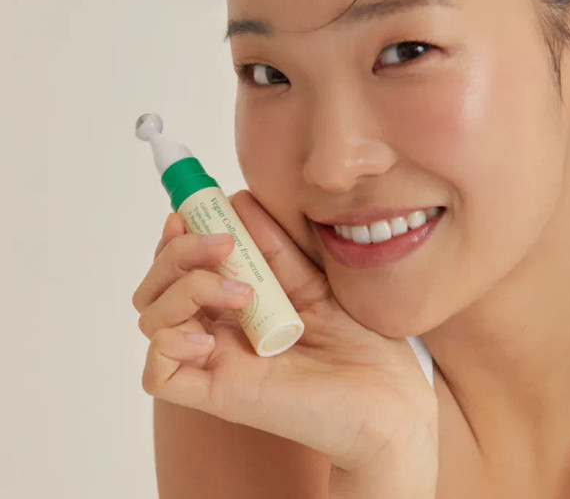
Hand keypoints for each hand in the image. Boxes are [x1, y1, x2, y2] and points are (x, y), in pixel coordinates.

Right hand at [132, 189, 437, 472]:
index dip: (176, 239)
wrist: (388, 397)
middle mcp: (219, 332)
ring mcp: (216, 363)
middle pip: (156, 289)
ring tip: (241, 292)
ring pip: (152, 319)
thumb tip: (240, 200)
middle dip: (177, 253)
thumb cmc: (358, 344)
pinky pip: (157, 373)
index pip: (181, 269)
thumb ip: (276, 249)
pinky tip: (209, 338)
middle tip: (222, 243)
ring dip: (185, 289)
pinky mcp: (218, 395)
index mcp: (237, 306)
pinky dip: (168, 343)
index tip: (190, 210)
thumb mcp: (315, 281)